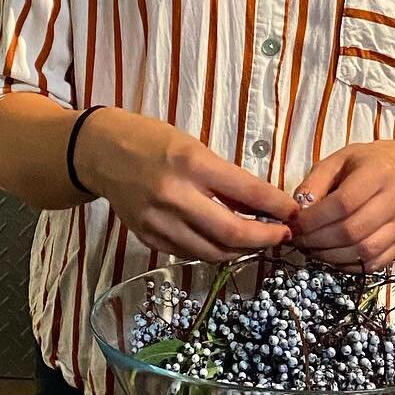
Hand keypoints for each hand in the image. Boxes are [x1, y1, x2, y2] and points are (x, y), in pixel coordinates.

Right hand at [75, 107, 296, 261]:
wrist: (100, 153)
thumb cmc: (152, 141)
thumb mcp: (195, 148)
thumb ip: (226, 179)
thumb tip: (263, 206)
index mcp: (191, 163)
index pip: (247, 191)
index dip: (277, 207)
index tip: (294, 213)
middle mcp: (175, 195)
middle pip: (232, 231)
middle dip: (265, 239)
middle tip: (283, 236)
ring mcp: (159, 221)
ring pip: (212, 251)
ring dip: (241, 250)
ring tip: (257, 242)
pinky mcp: (148, 237)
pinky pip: (189, 253)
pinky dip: (213, 251)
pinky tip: (225, 243)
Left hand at [291, 143, 394, 271]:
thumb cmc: (362, 166)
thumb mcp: (334, 163)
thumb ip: (314, 184)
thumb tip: (298, 212)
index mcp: (378, 173)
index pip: (343, 203)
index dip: (314, 219)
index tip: (295, 224)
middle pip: (353, 231)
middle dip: (318, 240)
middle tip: (299, 240)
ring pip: (364, 251)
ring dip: (331, 256)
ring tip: (312, 249)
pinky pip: (374, 264)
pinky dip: (348, 266)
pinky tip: (332, 256)